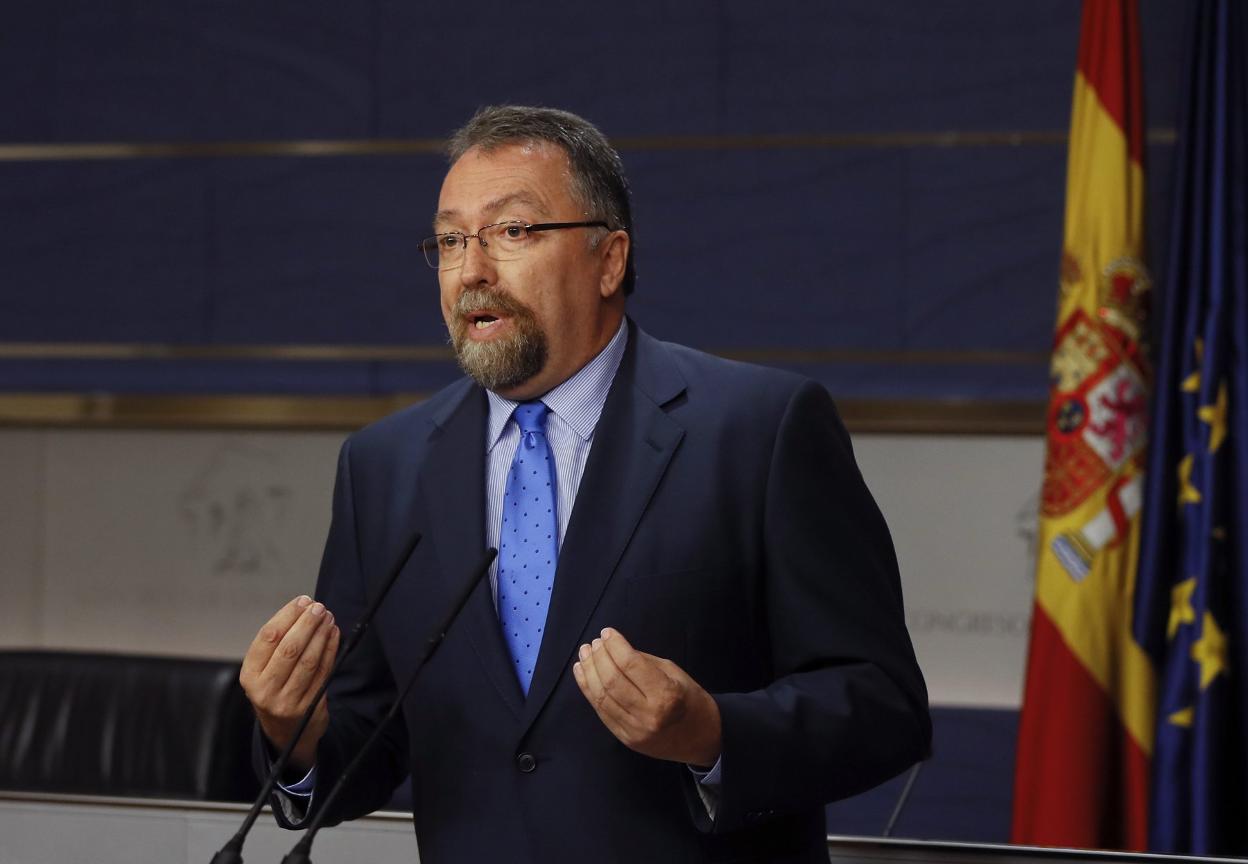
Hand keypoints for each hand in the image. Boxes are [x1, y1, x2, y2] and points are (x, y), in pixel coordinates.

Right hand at [239, 595, 339, 772]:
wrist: (286, 733)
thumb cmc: (276, 690)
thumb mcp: (264, 672)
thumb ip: (278, 645)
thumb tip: (303, 608)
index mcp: (250, 675)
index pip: (268, 638)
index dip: (287, 616)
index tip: (302, 601)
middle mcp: (264, 689)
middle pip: (289, 648)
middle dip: (306, 623)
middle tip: (319, 607)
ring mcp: (287, 701)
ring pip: (308, 660)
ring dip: (321, 634)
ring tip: (328, 618)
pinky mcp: (309, 707)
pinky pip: (323, 672)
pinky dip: (330, 649)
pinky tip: (333, 634)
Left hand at [572, 627, 721, 767]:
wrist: (700, 739)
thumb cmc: (690, 700)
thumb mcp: (674, 673)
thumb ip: (643, 662)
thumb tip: (613, 649)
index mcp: (666, 695)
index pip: (631, 665)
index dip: (615, 646)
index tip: (607, 632)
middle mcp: (648, 715)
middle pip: (612, 682)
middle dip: (599, 658)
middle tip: (594, 643)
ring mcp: (634, 731)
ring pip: (602, 697)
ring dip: (589, 672)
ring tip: (585, 654)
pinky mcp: (625, 739)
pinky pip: (601, 712)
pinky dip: (588, 690)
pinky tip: (582, 672)